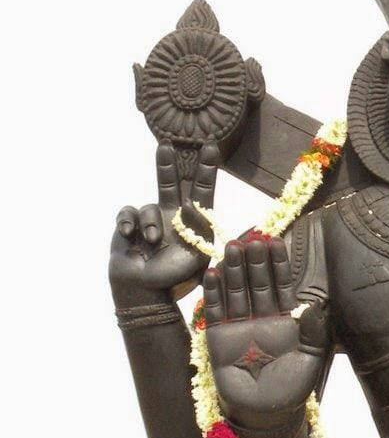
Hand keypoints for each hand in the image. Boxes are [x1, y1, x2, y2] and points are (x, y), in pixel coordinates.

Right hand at [110, 144, 217, 307]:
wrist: (146, 293)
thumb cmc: (176, 278)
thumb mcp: (199, 256)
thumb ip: (201, 229)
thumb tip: (190, 203)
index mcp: (193, 222)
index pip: (202, 190)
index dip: (206, 169)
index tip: (210, 147)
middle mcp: (172, 216)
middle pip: (170, 183)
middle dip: (168, 164)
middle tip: (168, 143)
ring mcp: (150, 220)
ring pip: (149, 206)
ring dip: (150, 223)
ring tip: (152, 243)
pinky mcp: (129, 226)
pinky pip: (128, 213)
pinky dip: (129, 222)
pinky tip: (130, 235)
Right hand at [204, 237, 328, 427]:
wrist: (265, 413)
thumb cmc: (292, 387)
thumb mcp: (310, 359)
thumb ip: (313, 333)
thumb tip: (312, 307)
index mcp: (286, 320)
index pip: (282, 286)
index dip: (278, 265)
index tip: (276, 242)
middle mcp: (262, 318)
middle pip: (257, 284)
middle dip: (255, 262)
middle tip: (252, 239)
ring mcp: (240, 325)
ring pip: (236, 292)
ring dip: (234, 270)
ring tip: (232, 248)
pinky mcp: (219, 337)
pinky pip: (216, 311)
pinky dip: (213, 293)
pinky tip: (212, 273)